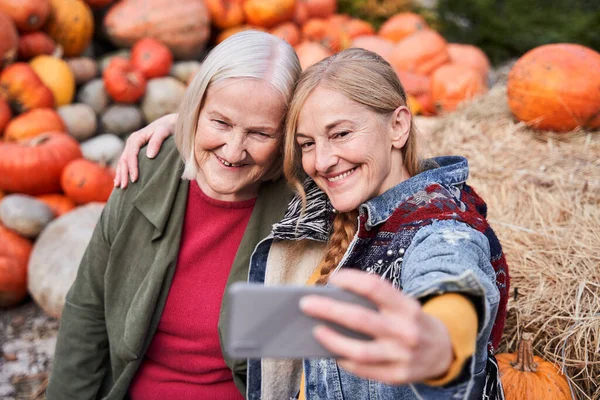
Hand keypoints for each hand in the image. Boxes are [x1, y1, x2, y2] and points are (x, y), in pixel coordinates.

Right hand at [114, 113, 177, 188]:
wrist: (169, 123)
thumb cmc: (168, 128)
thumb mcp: (164, 132)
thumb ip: (157, 142)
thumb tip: (149, 156)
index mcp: (136, 138)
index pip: (131, 155)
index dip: (132, 168)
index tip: (135, 179)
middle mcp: (131, 142)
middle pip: (124, 160)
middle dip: (123, 174)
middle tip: (124, 187)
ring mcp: (131, 147)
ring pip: (122, 162)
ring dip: (120, 174)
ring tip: (120, 187)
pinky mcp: (134, 151)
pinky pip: (125, 162)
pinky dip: (121, 171)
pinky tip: (119, 180)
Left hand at [299, 269, 453, 384]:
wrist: (444, 351)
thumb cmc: (411, 322)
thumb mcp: (403, 305)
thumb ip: (377, 302)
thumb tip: (335, 299)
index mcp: (406, 307)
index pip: (375, 287)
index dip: (352, 280)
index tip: (333, 278)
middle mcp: (406, 331)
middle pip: (361, 319)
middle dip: (329, 310)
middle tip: (306, 304)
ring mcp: (402, 356)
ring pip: (360, 351)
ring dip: (333, 340)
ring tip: (316, 331)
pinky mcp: (398, 375)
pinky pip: (364, 370)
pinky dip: (345, 360)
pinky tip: (333, 352)